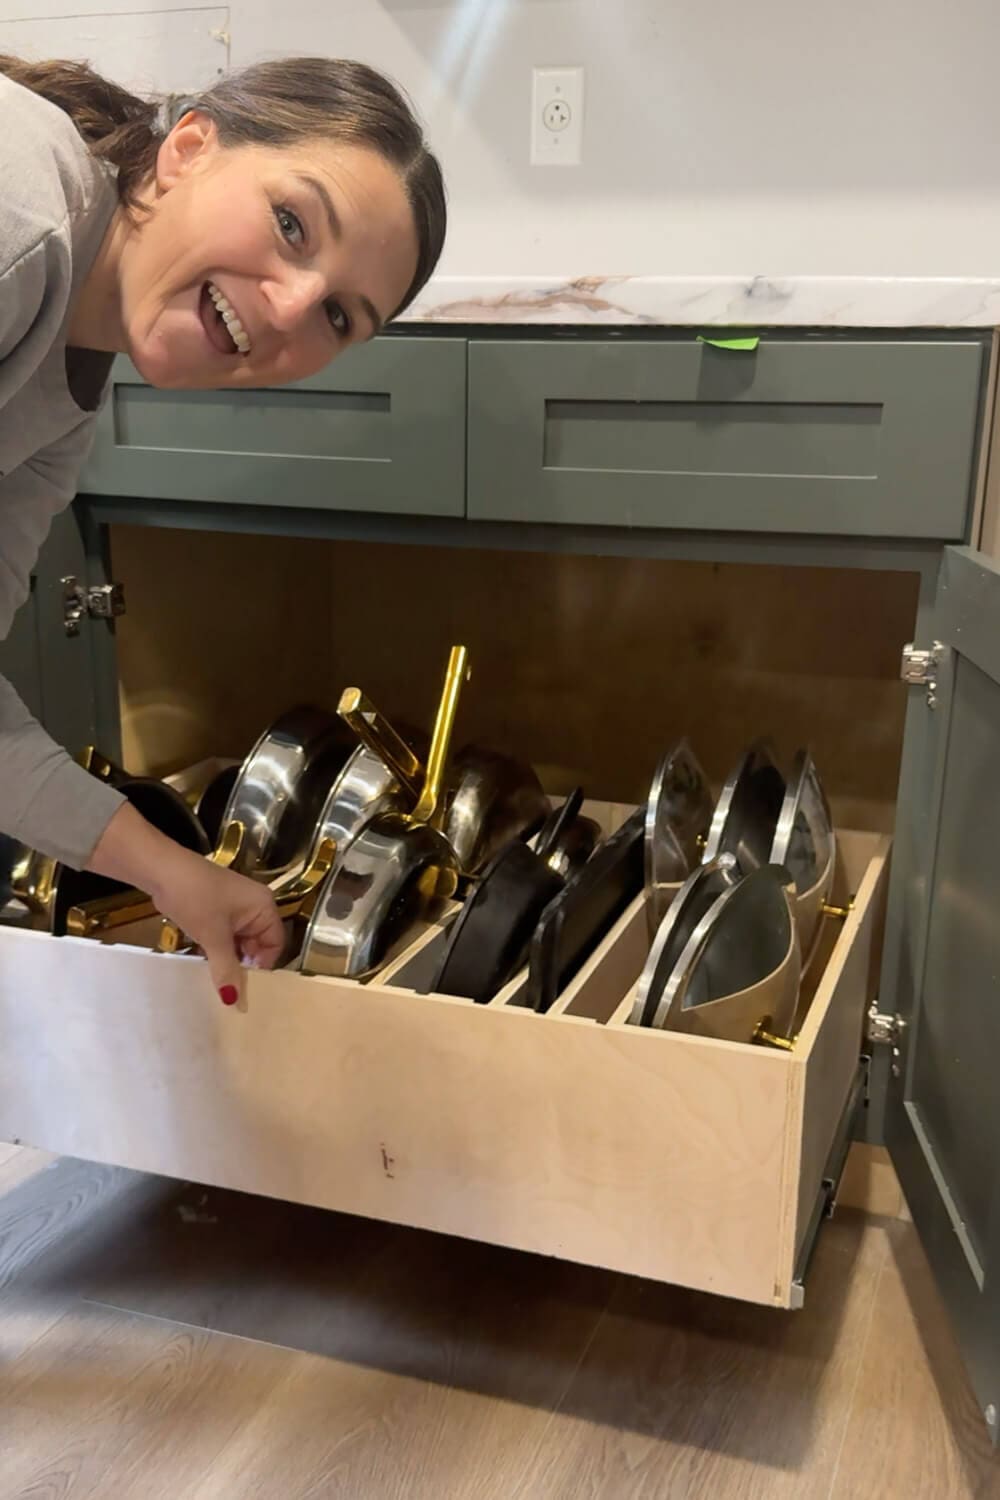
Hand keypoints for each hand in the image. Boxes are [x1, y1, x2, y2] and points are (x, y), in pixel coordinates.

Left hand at [87, 802, 283, 998]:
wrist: (162, 870)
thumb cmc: (196, 898)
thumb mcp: (213, 937)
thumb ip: (226, 969)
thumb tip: (234, 1002)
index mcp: (263, 907)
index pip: (275, 943)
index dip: (263, 965)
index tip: (247, 986)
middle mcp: (254, 906)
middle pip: (258, 944)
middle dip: (244, 965)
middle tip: (231, 988)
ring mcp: (234, 907)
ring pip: (239, 942)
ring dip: (228, 959)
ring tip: (217, 980)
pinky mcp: (216, 909)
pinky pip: (224, 936)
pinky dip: (217, 949)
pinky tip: (206, 964)